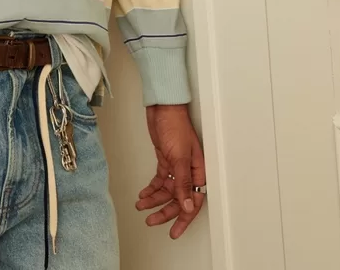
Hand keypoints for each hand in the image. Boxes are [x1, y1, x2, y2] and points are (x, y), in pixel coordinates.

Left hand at [136, 103, 205, 238]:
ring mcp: (176, 166)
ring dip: (154, 200)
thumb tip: (188, 206)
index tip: (174, 231)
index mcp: (198, 171)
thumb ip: (183, 183)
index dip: (184, 218)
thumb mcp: (179, 157)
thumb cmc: (175, 126)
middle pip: (178, 198)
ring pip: (166, 190)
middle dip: (164, 211)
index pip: (193, 201)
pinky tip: (143, 194)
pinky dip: (151, 188)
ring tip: (141, 206)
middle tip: (151, 221)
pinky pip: (159, 180)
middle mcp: (188, 171)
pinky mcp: (165, 160)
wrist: (163, 108)